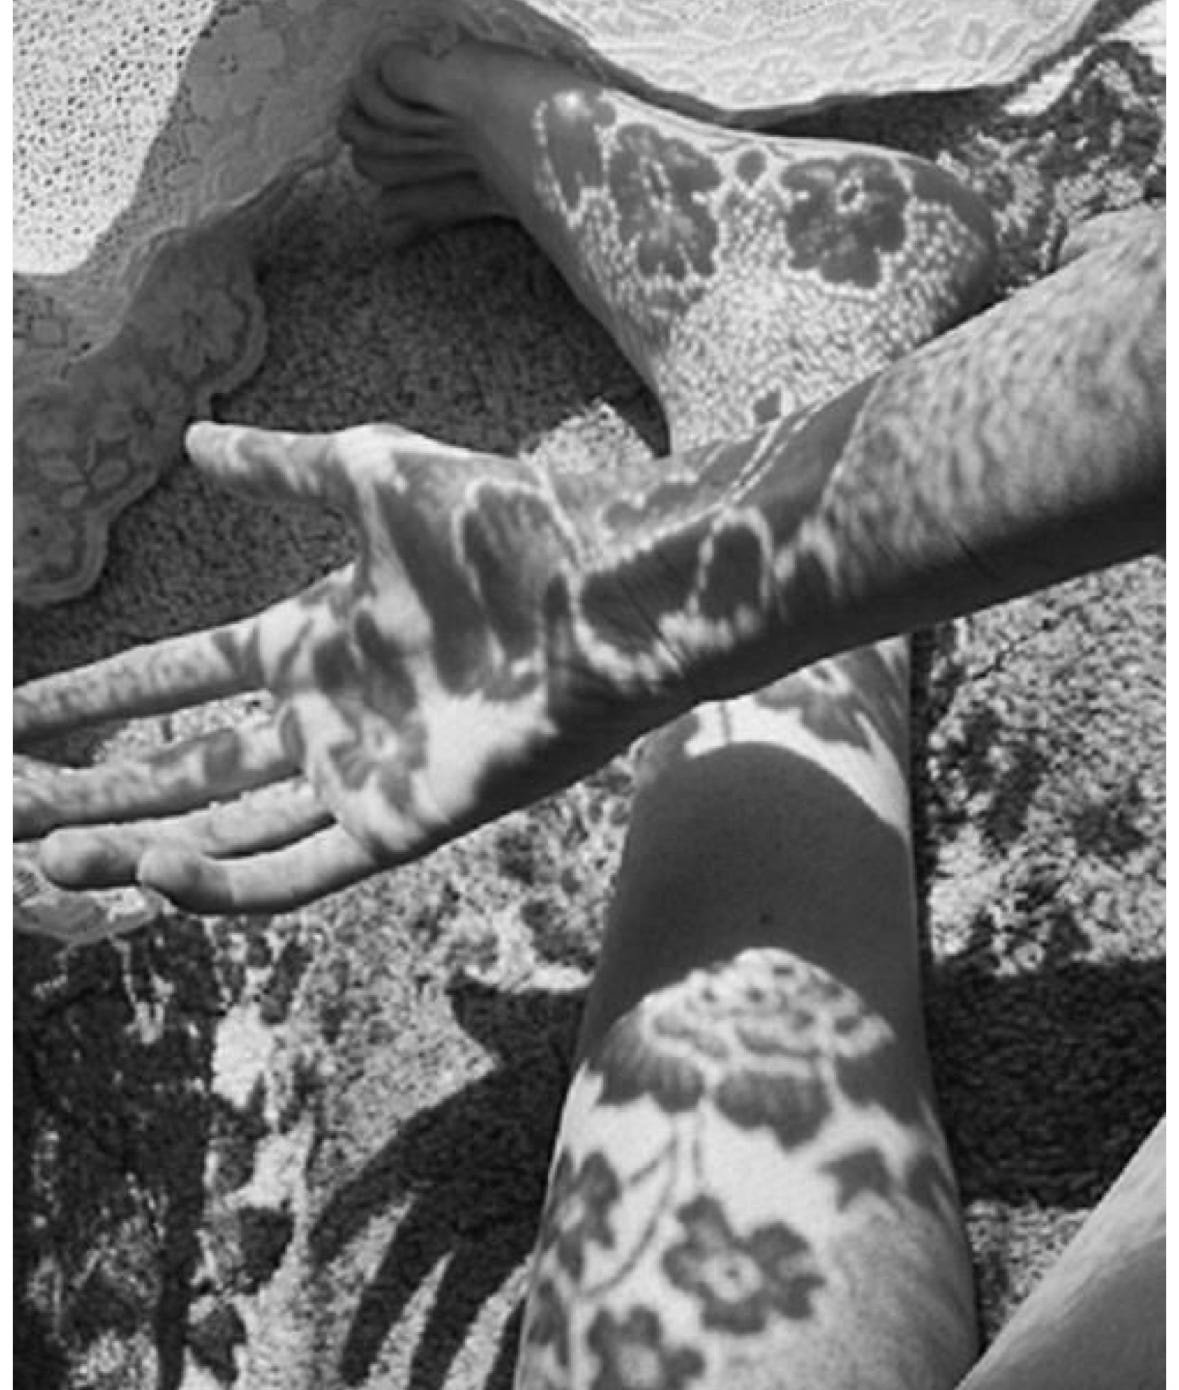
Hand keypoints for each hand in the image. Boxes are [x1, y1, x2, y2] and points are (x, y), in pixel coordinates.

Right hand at [15, 420, 656, 913]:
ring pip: (223, 827)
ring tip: (45, 853)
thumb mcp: (367, 474)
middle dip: (90, 786)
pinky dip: (225, 881)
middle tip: (7, 803)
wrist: (597, 590)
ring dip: (133, 845)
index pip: (172, 677)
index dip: (91, 694)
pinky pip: (298, 870)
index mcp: (308, 635)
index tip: (14, 711)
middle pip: (180, 764)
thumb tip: (188, 440)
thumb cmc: (496, 521)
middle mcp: (324, 713)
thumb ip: (275, 470)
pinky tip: (152, 874)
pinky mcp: (402, 823)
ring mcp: (360, 773)